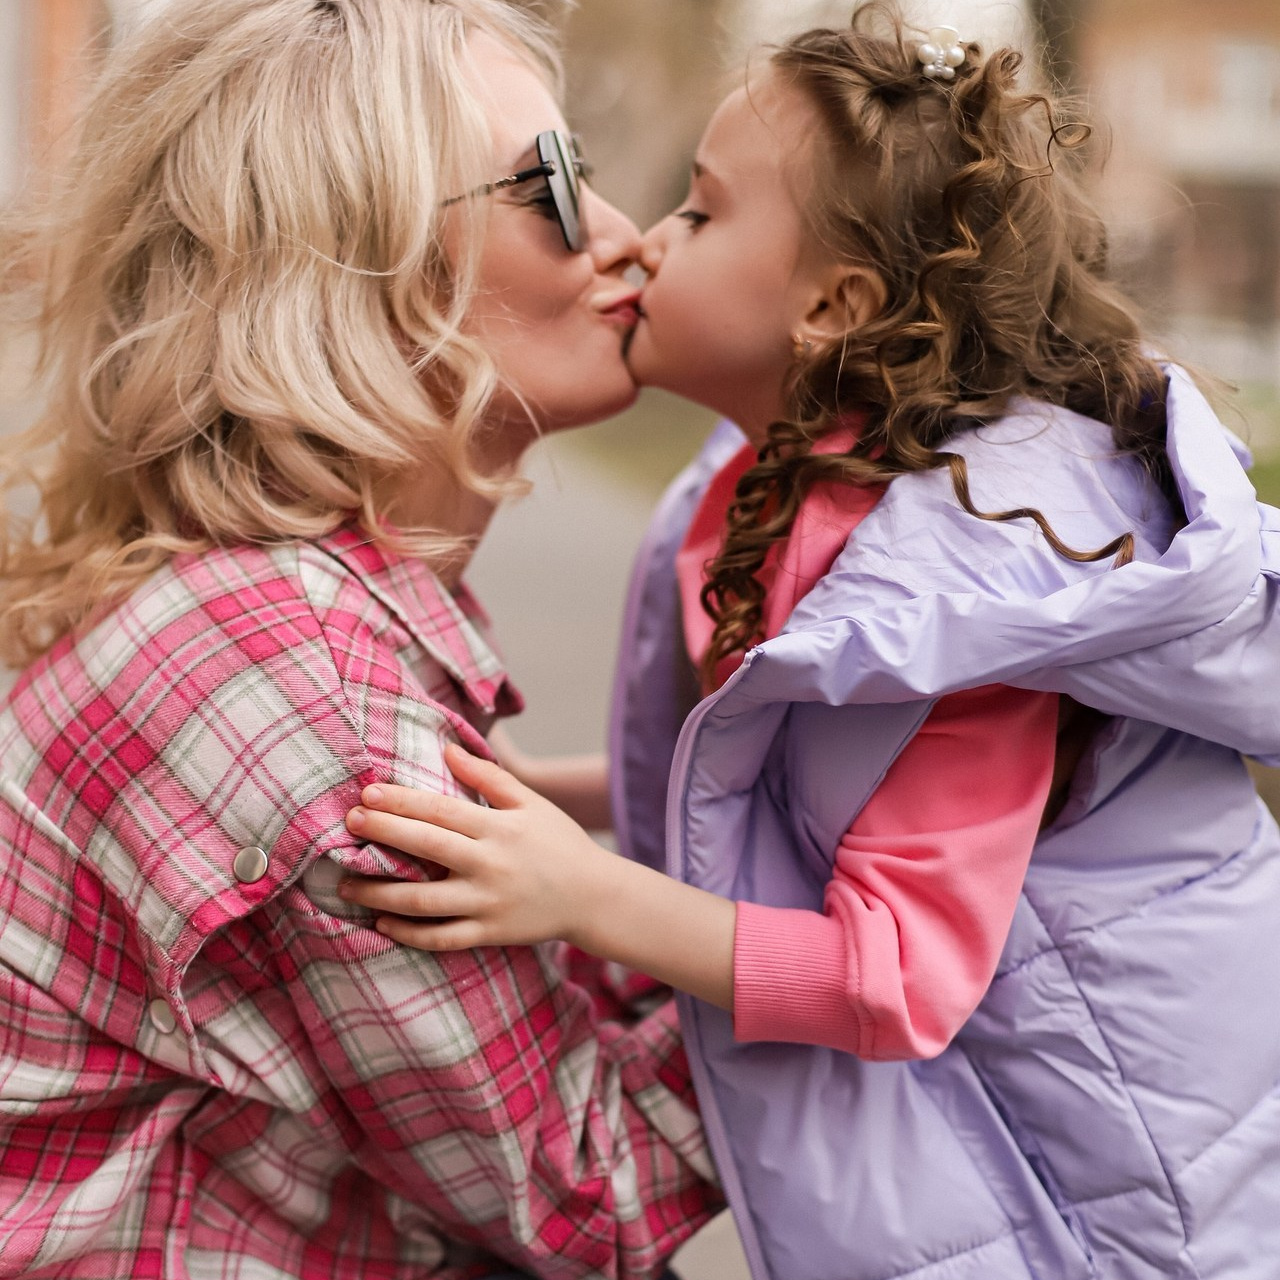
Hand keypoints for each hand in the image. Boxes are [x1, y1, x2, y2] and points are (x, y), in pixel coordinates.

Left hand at [340, 742, 613, 950]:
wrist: (594, 896)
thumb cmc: (560, 842)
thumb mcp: (531, 803)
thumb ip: (489, 777)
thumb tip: (448, 749)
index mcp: (499, 828)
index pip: (440, 810)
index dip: (401, 801)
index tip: (367, 793)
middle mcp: (490, 865)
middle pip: (425, 847)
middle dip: (382, 833)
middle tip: (348, 823)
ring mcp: (488, 903)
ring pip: (423, 900)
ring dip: (379, 892)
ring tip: (346, 884)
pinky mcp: (489, 934)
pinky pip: (440, 937)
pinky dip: (407, 933)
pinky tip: (381, 922)